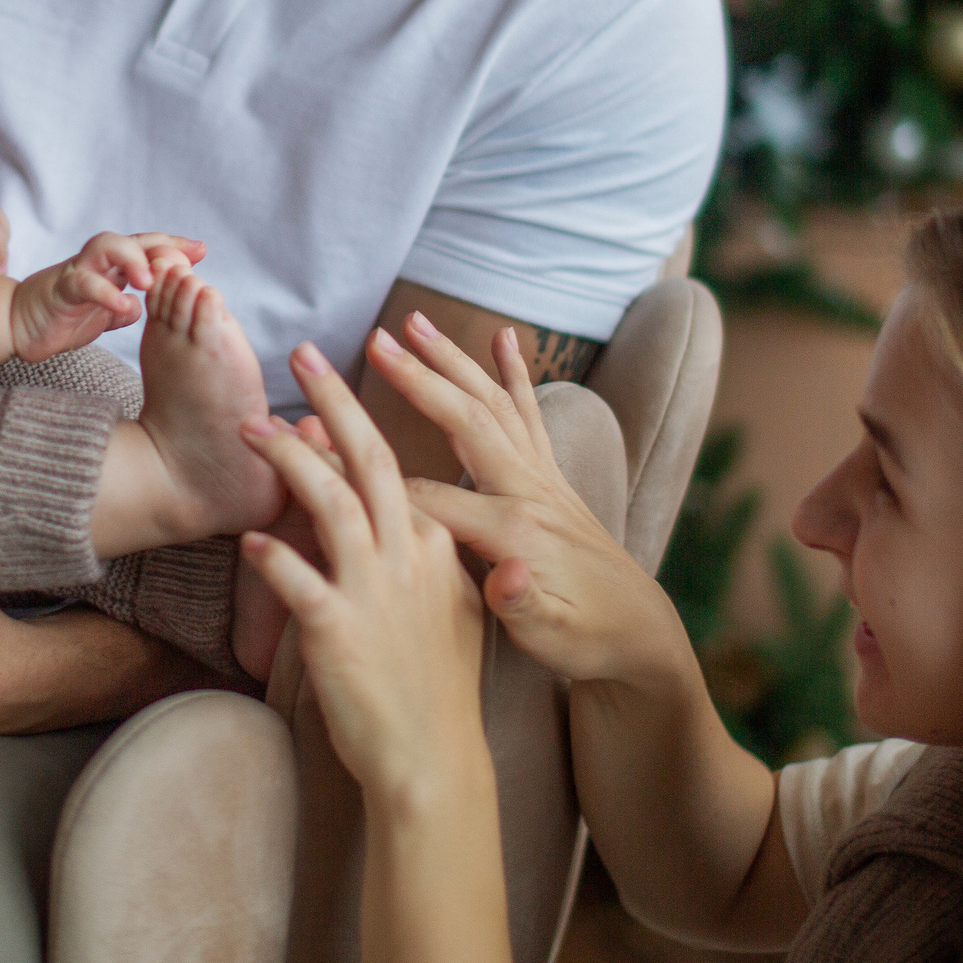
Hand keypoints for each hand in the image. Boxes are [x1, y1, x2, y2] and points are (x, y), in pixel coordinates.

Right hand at [3, 232, 204, 363]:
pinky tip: (123, 306)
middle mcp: (96, 263)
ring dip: (132, 258)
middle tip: (186, 258)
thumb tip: (143, 307)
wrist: (16, 325)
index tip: (202, 249)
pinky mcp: (59, 289)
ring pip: (107, 246)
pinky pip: (84, 283)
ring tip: (150, 281)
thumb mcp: (101, 317)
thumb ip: (122, 309)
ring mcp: (77, 271)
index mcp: (110, 269)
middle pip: (133, 239)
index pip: (146, 248)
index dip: (173, 246)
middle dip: (161, 244)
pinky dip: (106, 293)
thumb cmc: (60, 318)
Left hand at [238, 340, 490, 805]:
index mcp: (436, 547)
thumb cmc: (436, 692)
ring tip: (250, 427)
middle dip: (335, 398)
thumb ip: (429, 562)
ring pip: (330, 501)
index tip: (323, 400)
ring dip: (288, 459)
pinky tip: (246, 539)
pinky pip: (295, 579)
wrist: (433, 763)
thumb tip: (411, 527)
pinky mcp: (338, 629)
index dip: (352, 429)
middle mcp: (409, 556)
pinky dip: (270, 556)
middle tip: (303, 352)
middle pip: (369, 459)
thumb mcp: (451, 613)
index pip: (391, 471)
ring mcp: (374, 590)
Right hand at [368, 317, 679, 690]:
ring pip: (491, 403)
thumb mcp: (550, 637)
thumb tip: (504, 575)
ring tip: (414, 321)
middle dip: (416, 378)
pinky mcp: (551, 478)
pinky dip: (515, 371)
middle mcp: (529, 490)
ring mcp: (542, 478)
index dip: (372, 478)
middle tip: (373, 341)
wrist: (641, 635)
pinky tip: (503, 336)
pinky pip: (528, 413)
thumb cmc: (587, 641)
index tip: (321, 450)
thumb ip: (520, 603)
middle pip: (463, 421)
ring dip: (451, 359)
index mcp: (515, 530)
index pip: (427, 496)